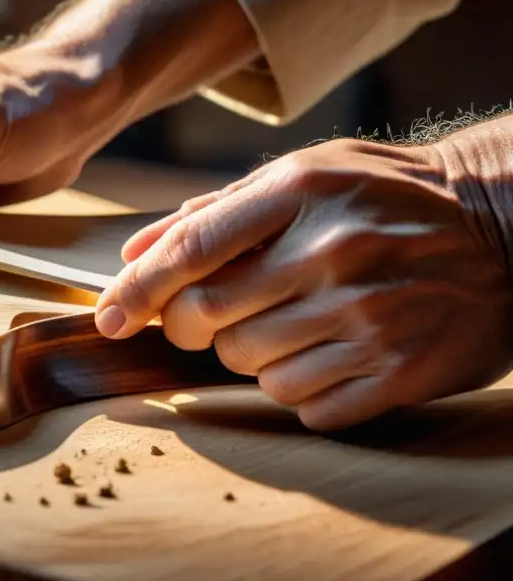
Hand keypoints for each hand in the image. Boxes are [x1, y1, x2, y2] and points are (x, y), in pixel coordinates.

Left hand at [94, 137, 512, 430]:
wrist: (507, 228)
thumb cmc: (388, 196)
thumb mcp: (306, 174)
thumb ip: (217, 210)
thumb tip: (136, 249)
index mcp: (300, 193)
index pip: (190, 247)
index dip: (135, 289)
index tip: (107, 318)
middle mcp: (331, 254)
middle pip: (207, 319)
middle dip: (189, 326)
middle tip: (209, 315)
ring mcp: (367, 318)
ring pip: (250, 369)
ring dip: (248, 355)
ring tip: (288, 323)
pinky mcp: (397, 372)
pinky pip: (304, 406)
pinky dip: (298, 387)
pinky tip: (326, 352)